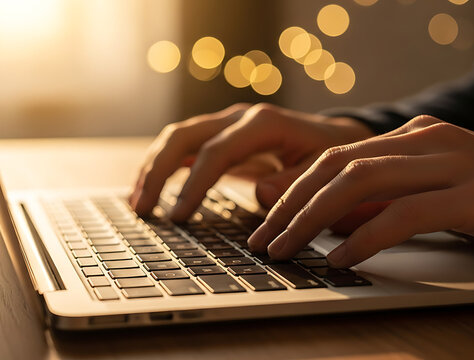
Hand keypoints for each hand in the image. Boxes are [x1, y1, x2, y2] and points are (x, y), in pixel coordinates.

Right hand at [129, 103, 375, 221]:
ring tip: (138, 204)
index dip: (194, 184)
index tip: (179, 216)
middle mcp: (239, 117)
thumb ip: (292, 183)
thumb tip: (259, 195)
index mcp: (263, 123)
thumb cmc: (329, 156)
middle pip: (184, 135)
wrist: (335, 136)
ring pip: (177, 137)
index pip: (216, 151)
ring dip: (153, 168)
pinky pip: (184, 147)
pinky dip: (163, 167)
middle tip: (143, 209)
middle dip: (158, 172)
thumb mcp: (322, 171)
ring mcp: (227, 124)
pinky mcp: (221, 136)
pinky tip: (150, 191)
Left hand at [248, 115, 473, 265]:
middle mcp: (430, 140)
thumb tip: (328, 221)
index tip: (266, 218)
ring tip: (286, 248)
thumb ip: (386, 201)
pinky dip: (365, 235)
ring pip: (362, 182)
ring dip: (313, 219)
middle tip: (263, 238)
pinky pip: (405, 213)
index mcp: (417, 136)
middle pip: (338, 165)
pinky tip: (340, 256)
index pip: (337, 156)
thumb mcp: (435, 194)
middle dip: (291, 203)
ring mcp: (455, 163)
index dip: (295, 188)